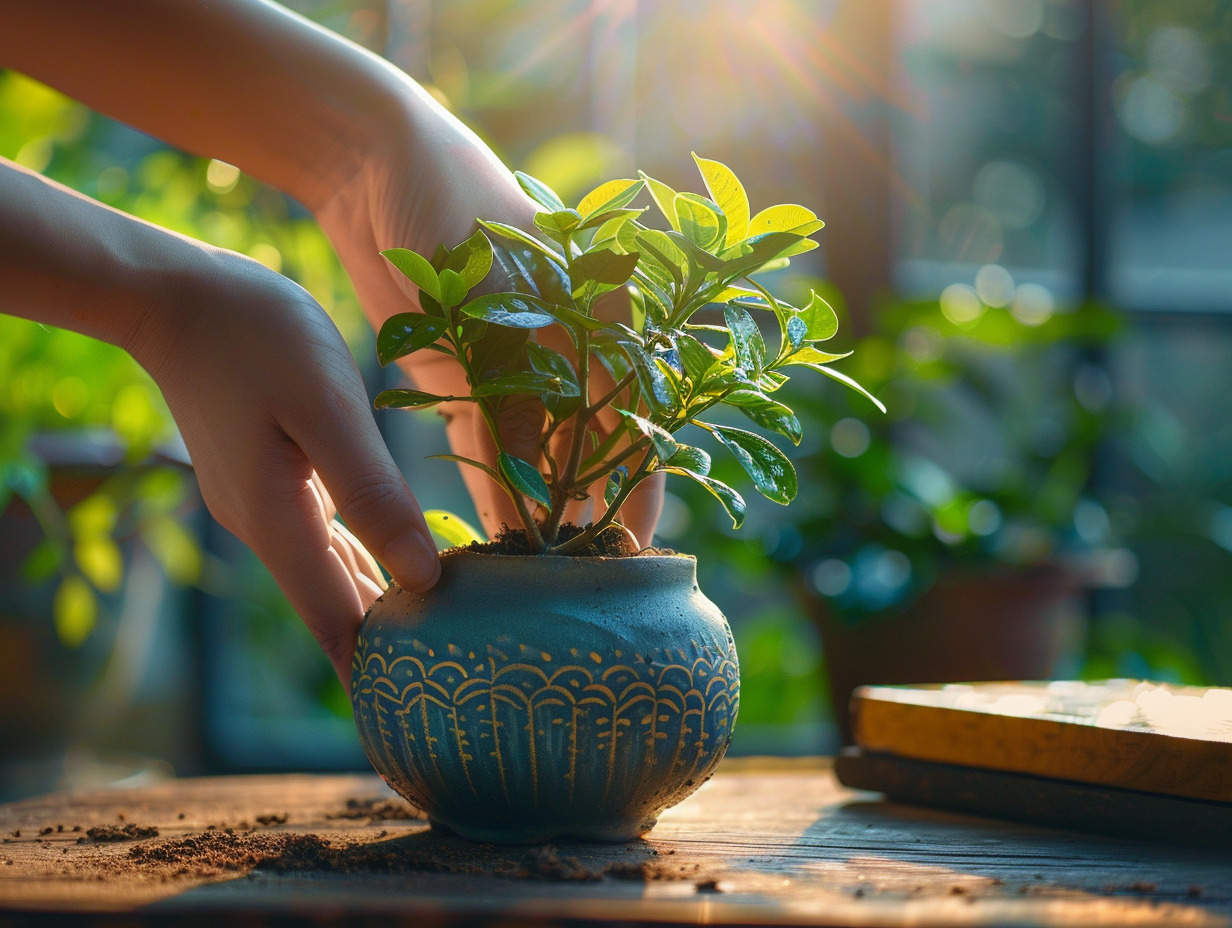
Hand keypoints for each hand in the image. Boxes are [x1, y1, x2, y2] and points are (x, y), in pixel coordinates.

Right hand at [132, 252, 439, 682]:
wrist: (177, 294)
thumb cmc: (257, 338)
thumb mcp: (326, 408)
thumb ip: (374, 494)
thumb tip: (425, 577)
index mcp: (282, 523)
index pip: (339, 625)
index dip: (378, 675)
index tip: (418, 717)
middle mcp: (269, 529)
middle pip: (337, 611)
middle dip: (388, 651)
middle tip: (449, 687)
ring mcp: (265, 506)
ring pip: (334, 576)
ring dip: (378, 608)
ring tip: (435, 644)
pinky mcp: (270, 479)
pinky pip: (326, 539)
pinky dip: (365, 563)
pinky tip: (395, 572)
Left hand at [315, 85, 663, 544]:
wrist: (376, 164)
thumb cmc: (455, 210)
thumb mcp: (494, 304)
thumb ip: (517, 393)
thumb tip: (533, 485)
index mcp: (601, 321)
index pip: (637, 420)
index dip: (641, 485)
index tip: (631, 544)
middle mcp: (566, 351)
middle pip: (589, 446)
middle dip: (585, 507)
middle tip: (574, 573)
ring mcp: (514, 366)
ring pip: (538, 452)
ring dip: (536, 505)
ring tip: (532, 568)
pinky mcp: (465, 375)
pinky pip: (487, 441)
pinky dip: (491, 483)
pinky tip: (495, 531)